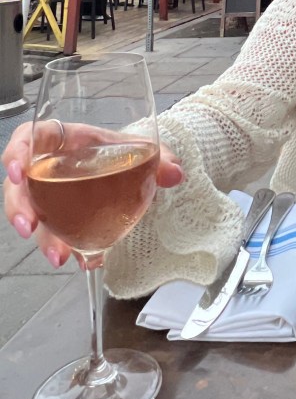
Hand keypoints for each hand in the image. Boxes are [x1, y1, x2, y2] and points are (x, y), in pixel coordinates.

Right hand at [2, 124, 183, 267]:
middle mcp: (49, 167)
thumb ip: (157, 158)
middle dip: (20, 208)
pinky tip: (84, 259)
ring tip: (59, 256)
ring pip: (34, 215)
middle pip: (20, 186)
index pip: (28, 139)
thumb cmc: (116, 149)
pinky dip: (69, 246)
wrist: (125, 163)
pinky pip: (56, 232)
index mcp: (62, 140)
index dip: (16, 153)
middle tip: (30, 228)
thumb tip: (175, 172)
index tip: (16, 171)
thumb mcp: (135, 147)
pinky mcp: (59, 217)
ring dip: (43, 238)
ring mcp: (50, 194)